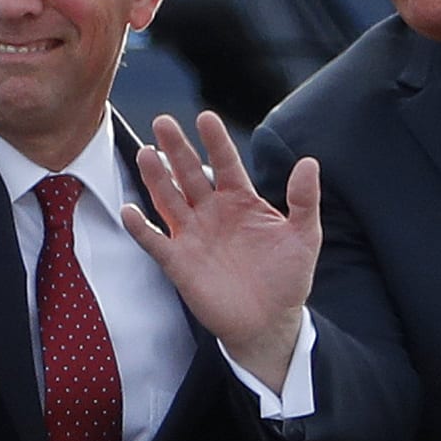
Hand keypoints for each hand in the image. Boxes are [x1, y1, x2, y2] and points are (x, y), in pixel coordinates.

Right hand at [122, 113, 318, 388]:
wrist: (270, 322)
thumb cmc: (287, 278)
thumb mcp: (304, 236)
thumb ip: (305, 200)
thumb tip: (309, 162)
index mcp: (241, 200)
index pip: (226, 163)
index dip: (216, 141)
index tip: (205, 117)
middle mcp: (212, 212)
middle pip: (190, 173)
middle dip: (177, 148)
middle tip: (163, 121)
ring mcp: (193, 235)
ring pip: (168, 199)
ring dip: (156, 178)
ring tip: (146, 153)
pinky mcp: (179, 262)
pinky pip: (155, 241)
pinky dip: (141, 227)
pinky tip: (130, 210)